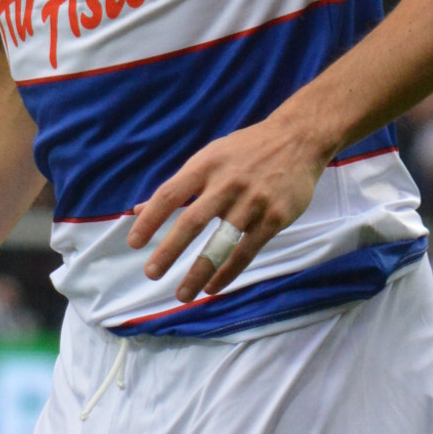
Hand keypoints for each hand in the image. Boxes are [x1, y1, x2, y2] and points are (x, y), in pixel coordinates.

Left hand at [127, 109, 329, 302]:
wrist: (298, 139)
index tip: (133, 243)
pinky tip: (212, 287)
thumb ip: (177, 187)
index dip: (150, 220)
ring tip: (183, 294)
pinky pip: (246, 251)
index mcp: (205, 166)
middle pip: (192, 221)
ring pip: (221, 242)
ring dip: (199, 271)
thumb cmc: (246, 150)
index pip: (170, 194)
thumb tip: (138, 210)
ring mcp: (252, 201)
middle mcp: (226, 183)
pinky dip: (228, 272)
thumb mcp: (208, 158)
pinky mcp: (273, 217)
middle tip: (151, 274)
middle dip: (170, 250)